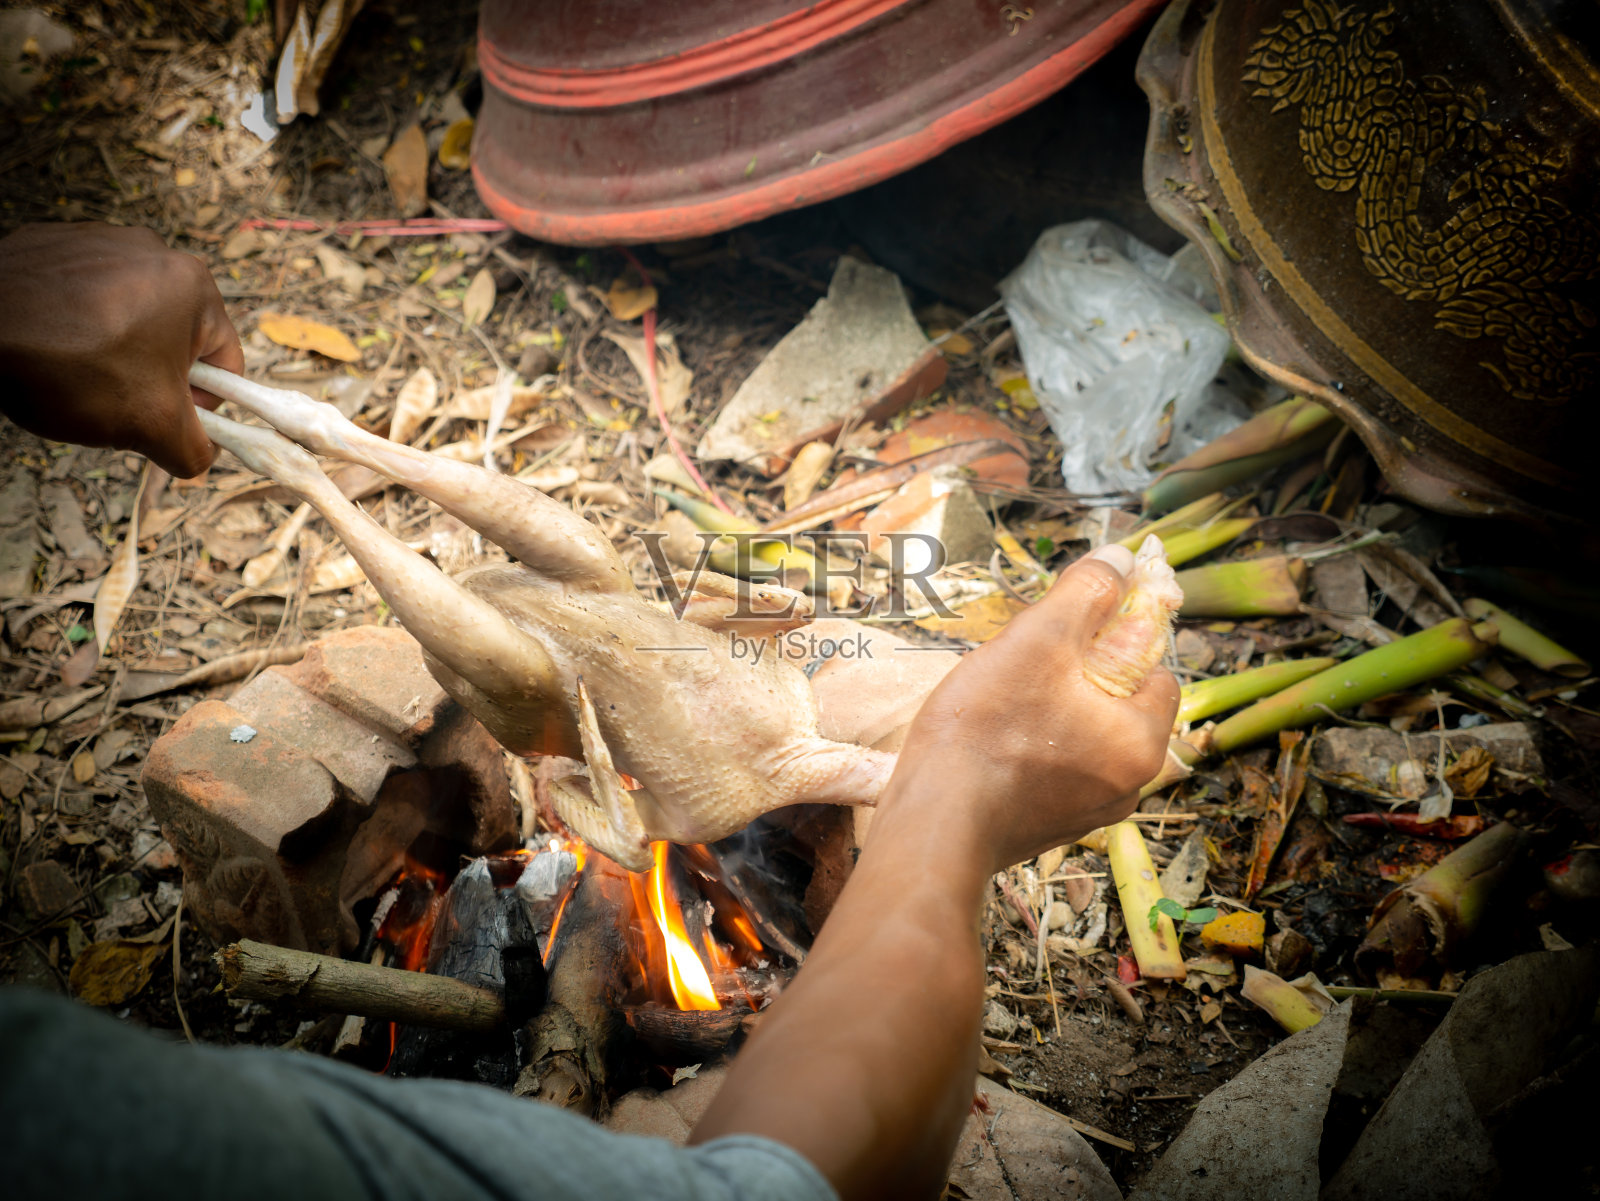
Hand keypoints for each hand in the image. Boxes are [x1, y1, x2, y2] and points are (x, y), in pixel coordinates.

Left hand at [0, 223, 242, 477]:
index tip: (171, 421)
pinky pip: (83, 297)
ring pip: (129, 318)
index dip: (204, 403)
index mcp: (193, 286)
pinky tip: (53, 348)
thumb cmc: (70, 368)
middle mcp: (152, 252)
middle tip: (120, 404)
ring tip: (79, 376)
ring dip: (115, 352)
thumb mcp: (151, 426)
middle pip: (174, 337)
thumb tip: (198, 458)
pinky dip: (75, 326)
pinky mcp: (53, 244)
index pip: (225, 361)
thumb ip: (193, 449)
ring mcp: (98, 242)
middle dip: (152, 377)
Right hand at [887, 544, 1179, 870]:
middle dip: (1078, 675)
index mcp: (1141, 743)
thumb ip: (1086, 593)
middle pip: (1117, 704)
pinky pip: (1056, 769)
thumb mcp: (1037, 640)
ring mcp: (1088, 813)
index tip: (1072, 628)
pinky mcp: (1049, 828)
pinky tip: (991, 737)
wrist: (933, 824)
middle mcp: (1129, 787)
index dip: (1118, 639)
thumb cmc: (984, 731)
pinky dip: (1033, 747)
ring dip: (1053, 709)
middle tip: (1027, 662)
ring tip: (1001, 699)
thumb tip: (1120, 558)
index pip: (1158, 672)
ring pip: (1083, 736)